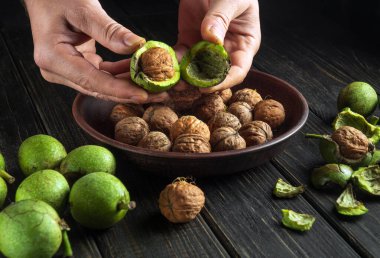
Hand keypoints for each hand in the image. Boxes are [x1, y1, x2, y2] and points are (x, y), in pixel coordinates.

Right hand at [25, 0, 168, 102]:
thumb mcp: (84, 9)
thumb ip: (110, 31)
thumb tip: (136, 45)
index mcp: (52, 58)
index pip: (91, 81)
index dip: (119, 90)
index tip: (143, 94)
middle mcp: (57, 70)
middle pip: (99, 89)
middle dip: (130, 92)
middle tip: (159, 94)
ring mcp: (66, 70)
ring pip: (103, 85)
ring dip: (129, 85)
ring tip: (156, 85)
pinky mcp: (76, 67)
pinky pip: (102, 75)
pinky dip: (120, 74)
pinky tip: (139, 71)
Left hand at [175, 0, 260, 92]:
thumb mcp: (231, 0)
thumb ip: (221, 18)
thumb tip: (211, 39)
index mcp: (244, 45)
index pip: (238, 70)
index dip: (224, 81)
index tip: (208, 85)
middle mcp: (226, 50)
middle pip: (215, 74)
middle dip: (199, 82)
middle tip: (185, 86)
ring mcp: (206, 47)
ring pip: (195, 68)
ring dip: (183, 76)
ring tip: (172, 81)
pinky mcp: (189, 39)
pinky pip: (181, 55)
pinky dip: (173, 61)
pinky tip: (165, 64)